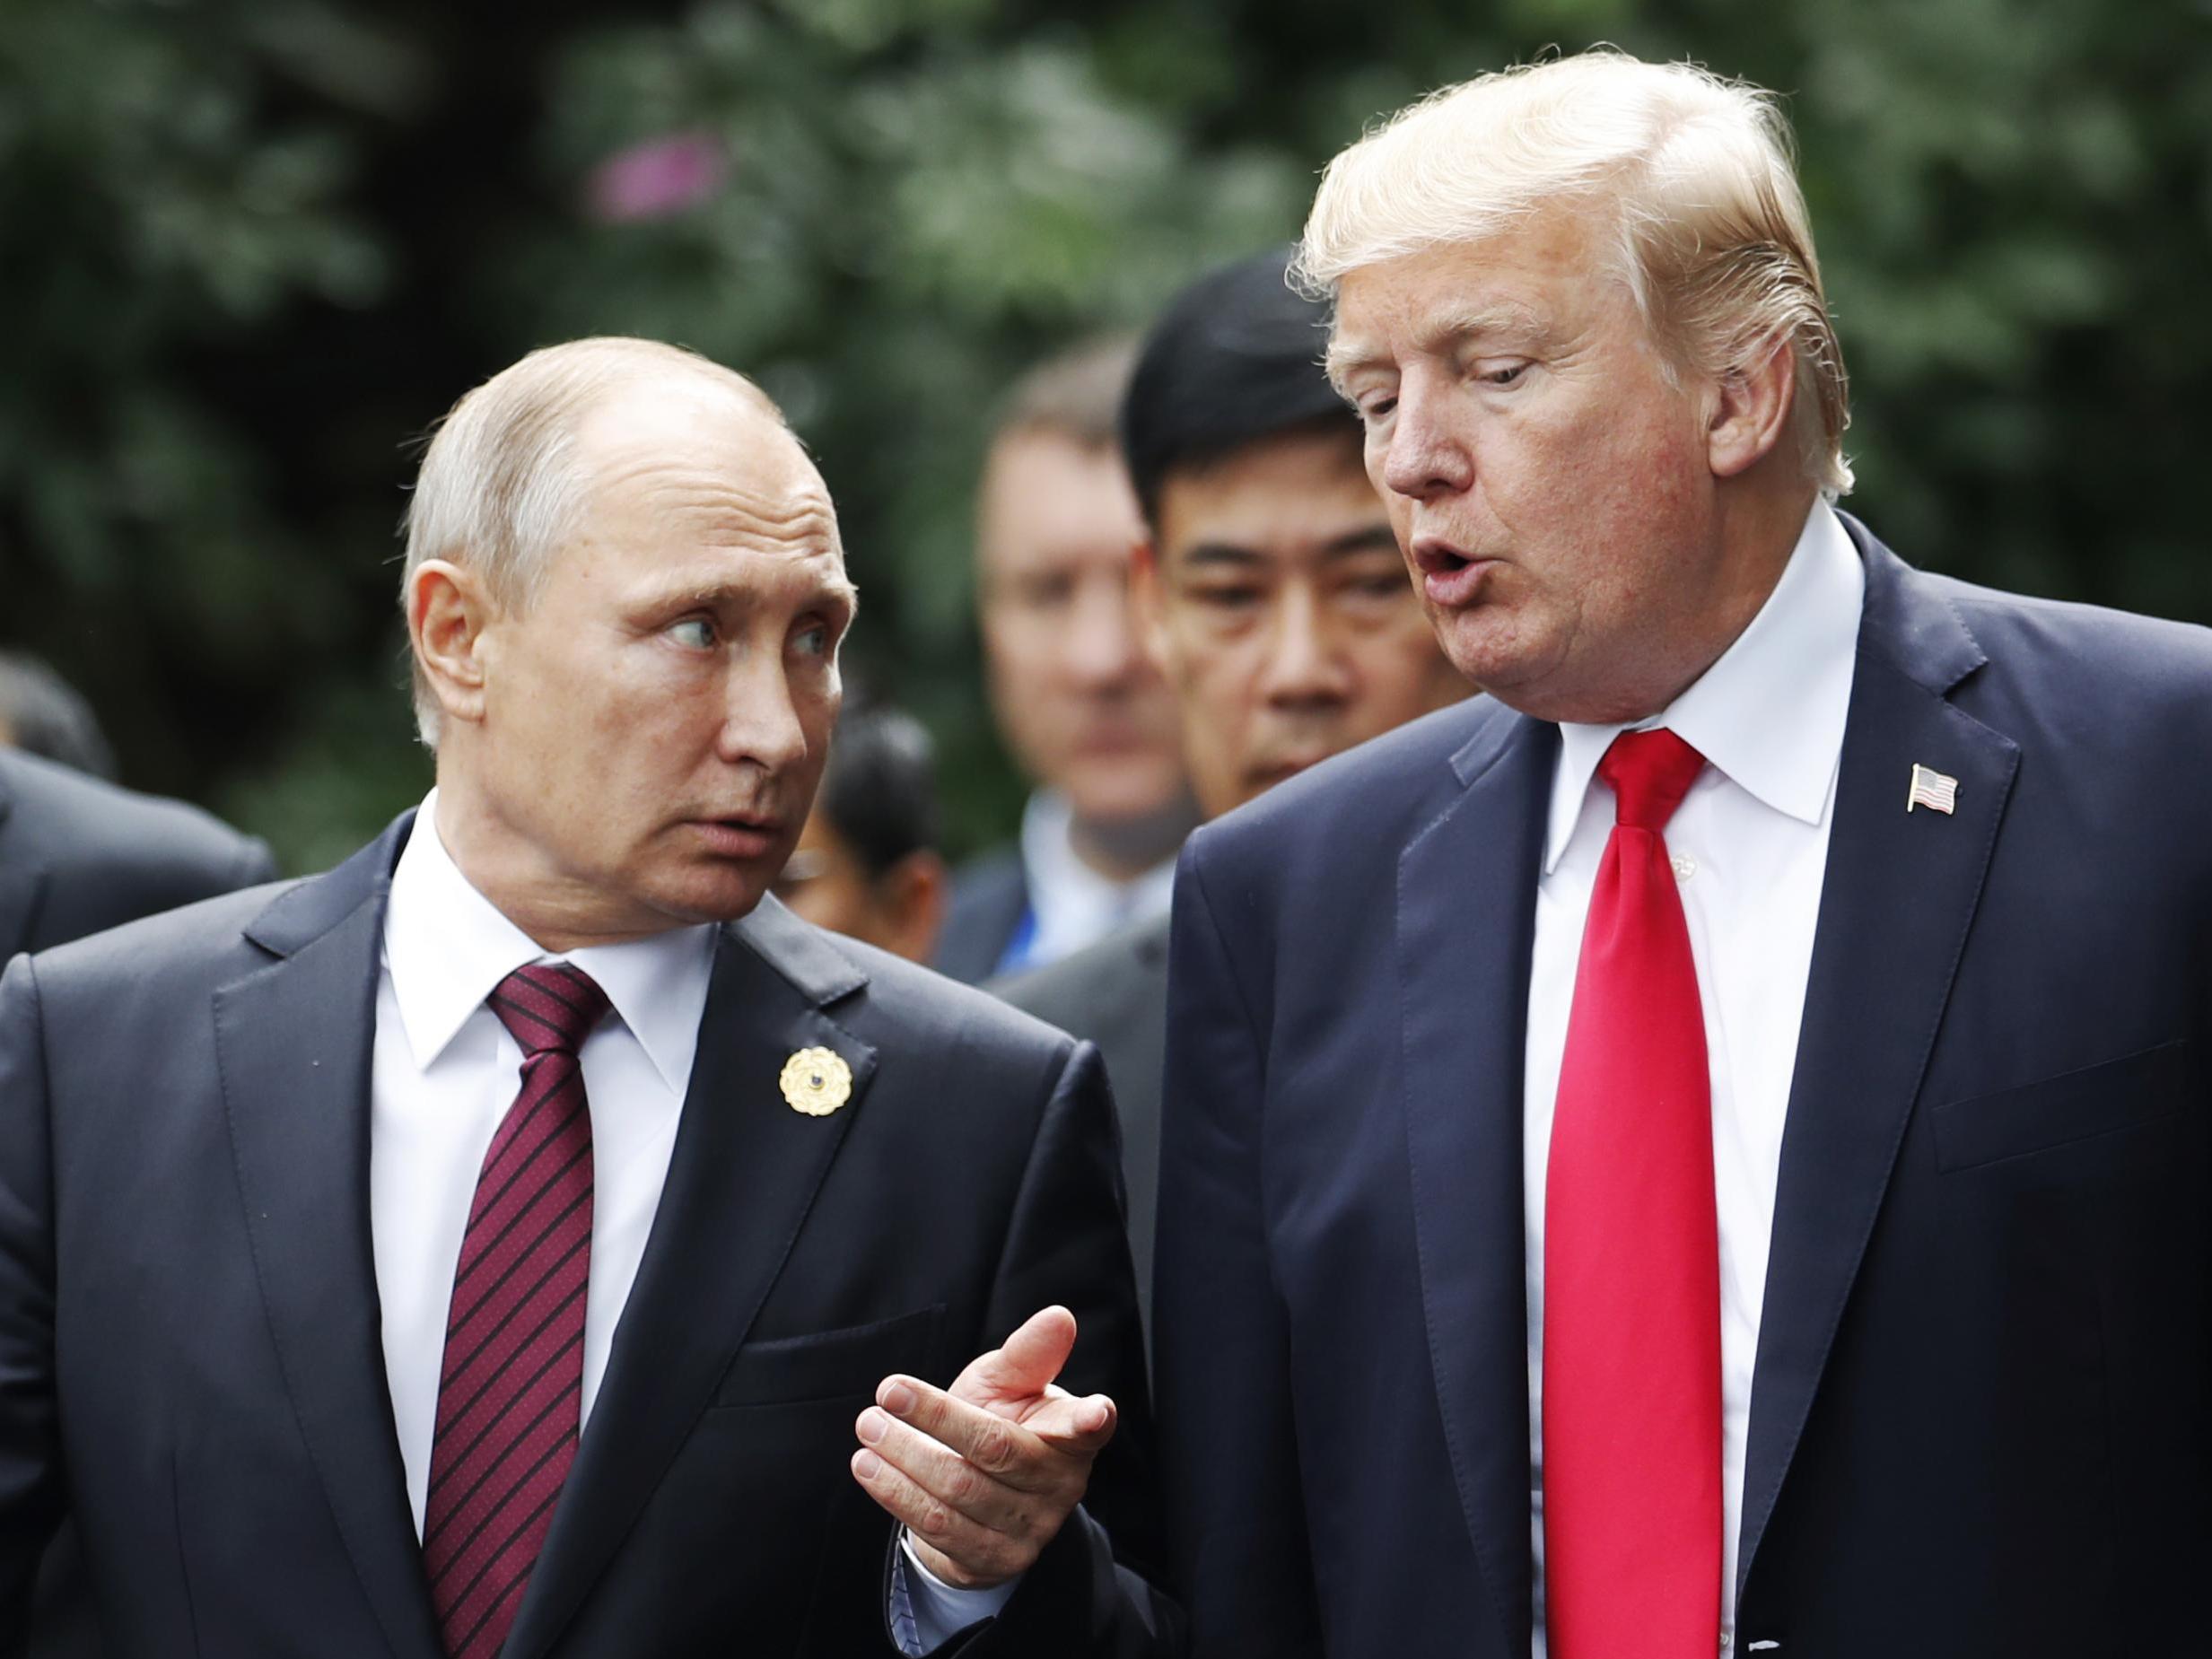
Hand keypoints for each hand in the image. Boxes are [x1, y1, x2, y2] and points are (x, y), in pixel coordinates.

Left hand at [851, 1304, 1116, 1588]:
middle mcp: (1058, 1487)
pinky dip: (896, 1493)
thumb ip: (1028, 1354)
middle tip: (886, 1393)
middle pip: (995, 1449)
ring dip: (904, 1456)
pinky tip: (869, 1467)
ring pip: (958, 1490)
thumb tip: (1059, 1316)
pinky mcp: (991, 1560)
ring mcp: (1028, 1529)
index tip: (1096, 1411)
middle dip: (936, 1418)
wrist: (974, 1497)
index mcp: (1071, 1438)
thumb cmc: (998, 1421)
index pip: (1087, 1428)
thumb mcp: (1010, 1384)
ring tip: (869, 1427)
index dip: (1092, 1420)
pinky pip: (937, 1527)